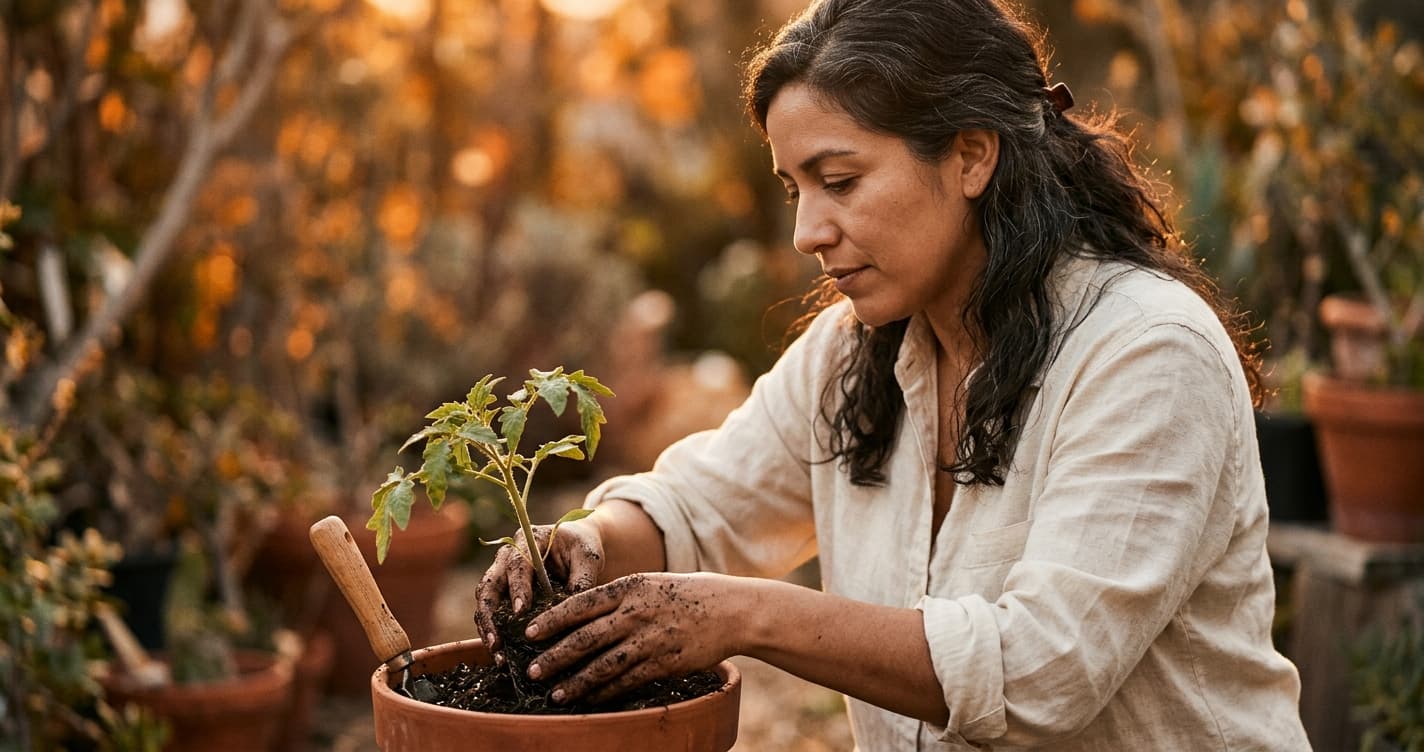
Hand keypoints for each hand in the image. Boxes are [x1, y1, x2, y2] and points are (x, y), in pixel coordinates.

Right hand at [474, 520, 605, 653]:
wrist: (576, 548)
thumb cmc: (582, 549)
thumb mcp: (589, 558)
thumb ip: (583, 579)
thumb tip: (574, 611)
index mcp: (528, 541)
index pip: (517, 564)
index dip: (517, 588)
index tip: (520, 611)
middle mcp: (507, 557)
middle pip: (489, 585)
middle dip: (490, 615)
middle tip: (497, 641)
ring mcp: (501, 575)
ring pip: (484, 602)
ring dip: (488, 628)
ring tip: (497, 654)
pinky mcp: (502, 593)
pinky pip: (491, 614)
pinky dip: (494, 632)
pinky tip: (501, 654)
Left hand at [522, 572, 737, 704]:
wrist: (729, 609)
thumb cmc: (685, 593)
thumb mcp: (649, 583)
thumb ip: (617, 597)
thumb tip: (578, 612)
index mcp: (629, 587)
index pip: (580, 604)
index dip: (551, 620)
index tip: (528, 633)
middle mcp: (636, 613)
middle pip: (585, 639)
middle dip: (554, 657)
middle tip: (532, 672)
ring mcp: (649, 640)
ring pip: (602, 666)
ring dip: (575, 683)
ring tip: (555, 694)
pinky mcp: (663, 664)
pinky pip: (627, 682)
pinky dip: (605, 693)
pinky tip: (589, 700)